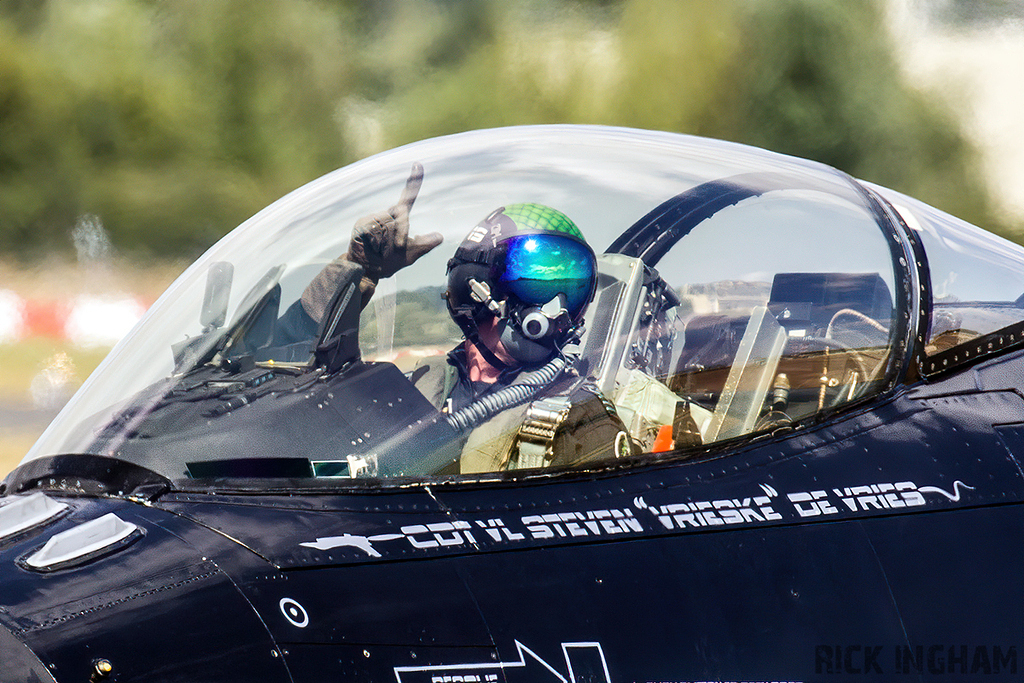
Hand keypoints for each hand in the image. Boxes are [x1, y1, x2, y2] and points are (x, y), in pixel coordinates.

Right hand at [347, 162, 442, 280]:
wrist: (367, 272)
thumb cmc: (388, 262)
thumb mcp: (411, 255)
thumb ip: (425, 245)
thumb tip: (440, 236)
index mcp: (398, 220)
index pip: (408, 198)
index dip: (414, 182)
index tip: (418, 164)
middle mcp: (386, 215)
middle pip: (402, 211)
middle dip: (403, 230)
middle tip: (399, 245)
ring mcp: (373, 218)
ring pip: (388, 222)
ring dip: (389, 239)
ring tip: (382, 250)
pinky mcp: (361, 224)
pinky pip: (373, 229)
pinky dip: (376, 241)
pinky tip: (372, 247)